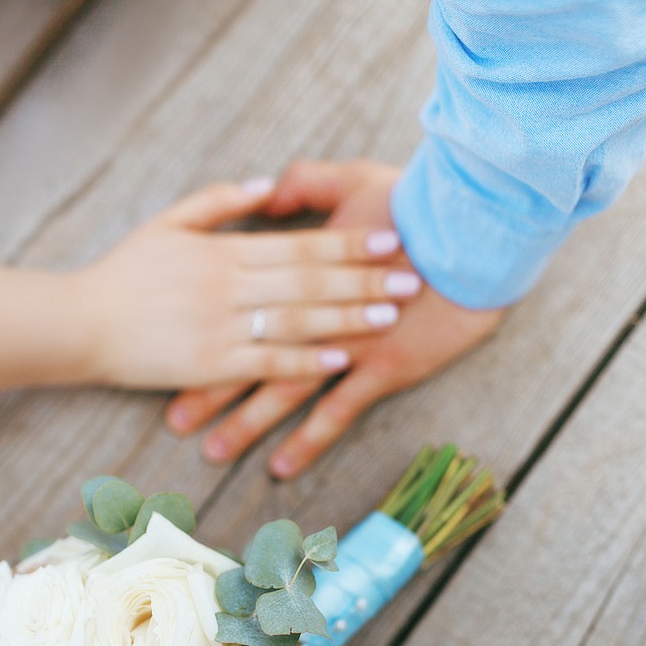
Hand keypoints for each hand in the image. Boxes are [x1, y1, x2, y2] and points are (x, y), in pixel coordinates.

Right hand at [72, 177, 421, 390]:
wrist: (79, 323)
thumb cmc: (123, 273)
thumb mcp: (167, 222)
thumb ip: (219, 201)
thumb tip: (268, 185)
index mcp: (223, 250)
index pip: (299, 244)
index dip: (348, 242)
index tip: (390, 237)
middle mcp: (228, 286)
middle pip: (310, 280)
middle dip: (364, 278)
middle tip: (411, 276)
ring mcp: (220, 326)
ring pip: (296, 320)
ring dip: (347, 317)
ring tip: (390, 313)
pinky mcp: (208, 365)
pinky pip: (266, 362)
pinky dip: (304, 361)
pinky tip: (339, 359)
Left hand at [164, 161, 504, 476]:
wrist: (474, 229)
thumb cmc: (418, 203)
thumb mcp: (355, 178)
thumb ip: (306, 184)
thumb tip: (267, 192)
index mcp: (300, 269)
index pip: (241, 304)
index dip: (205, 330)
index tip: (171, 351)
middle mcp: (313, 312)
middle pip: (250, 354)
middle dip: (209, 389)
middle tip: (174, 418)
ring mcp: (345, 343)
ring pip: (282, 390)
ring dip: (247, 424)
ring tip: (213, 451)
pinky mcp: (381, 366)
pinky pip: (336, 412)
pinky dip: (308, 441)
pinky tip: (281, 467)